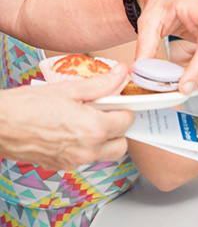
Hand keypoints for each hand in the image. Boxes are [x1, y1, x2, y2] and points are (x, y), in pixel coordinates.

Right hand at [0, 66, 133, 169]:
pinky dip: (85, 146)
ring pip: (103, 154)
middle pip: (121, 144)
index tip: (118, 99)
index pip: (128, 121)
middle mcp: (86, 151)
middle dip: (118, 128)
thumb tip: (122, 73)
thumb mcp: (69, 89)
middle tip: (106, 111)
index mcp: (93, 129)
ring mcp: (72, 162)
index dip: (125, 107)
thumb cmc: (27, 106)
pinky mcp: (59, 166)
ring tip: (87, 119)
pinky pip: (84, 158)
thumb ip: (101, 84)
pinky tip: (71, 129)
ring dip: (103, 139)